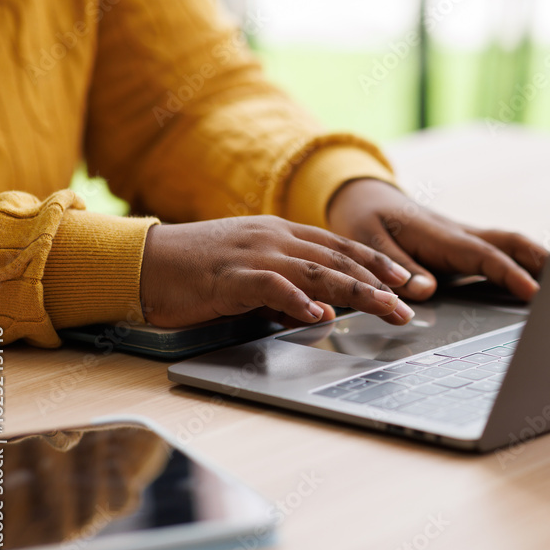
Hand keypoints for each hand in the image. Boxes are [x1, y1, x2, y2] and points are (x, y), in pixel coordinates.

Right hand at [139, 216, 415, 326]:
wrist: (142, 262)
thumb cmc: (197, 271)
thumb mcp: (252, 273)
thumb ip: (287, 286)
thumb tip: (321, 309)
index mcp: (281, 233)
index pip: (340, 246)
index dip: (376, 263)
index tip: (405, 280)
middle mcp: (274, 238)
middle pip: (338, 260)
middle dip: (379, 283)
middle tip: (408, 305)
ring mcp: (253, 254)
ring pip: (317, 271)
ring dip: (356, 292)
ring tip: (385, 309)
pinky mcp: (230, 276)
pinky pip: (272, 287)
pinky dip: (299, 302)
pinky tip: (321, 316)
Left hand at [326, 179, 548, 300]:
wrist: (367, 198)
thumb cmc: (367, 221)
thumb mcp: (368, 242)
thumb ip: (397, 267)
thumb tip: (426, 290)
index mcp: (440, 236)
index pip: (483, 256)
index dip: (509, 274)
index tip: (532, 292)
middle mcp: (460, 234)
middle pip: (511, 243)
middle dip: (542, 261)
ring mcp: (468, 238)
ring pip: (513, 244)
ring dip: (542, 260)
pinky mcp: (468, 245)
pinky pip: (504, 251)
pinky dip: (529, 261)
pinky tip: (546, 278)